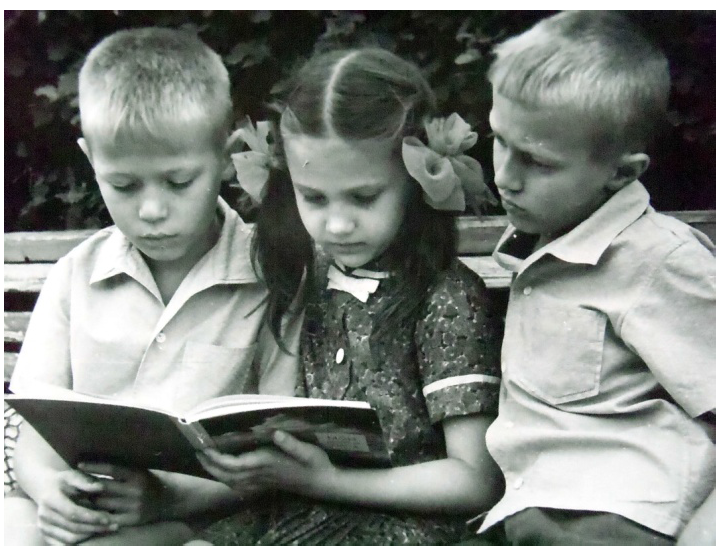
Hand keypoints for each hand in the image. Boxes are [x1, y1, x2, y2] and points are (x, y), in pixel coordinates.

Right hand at [37, 469, 117, 545]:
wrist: (44, 487)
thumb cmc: (63, 480)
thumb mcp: (73, 475)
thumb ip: (86, 482)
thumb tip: (101, 487)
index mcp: (51, 499)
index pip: (72, 513)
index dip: (91, 517)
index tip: (108, 518)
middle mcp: (44, 515)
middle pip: (72, 528)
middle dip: (95, 528)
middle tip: (114, 525)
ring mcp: (43, 527)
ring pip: (69, 539)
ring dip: (89, 536)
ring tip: (107, 529)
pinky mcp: (45, 535)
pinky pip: (63, 544)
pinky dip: (79, 542)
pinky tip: (93, 534)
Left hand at [76, 462, 166, 526]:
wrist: (169, 499)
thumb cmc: (149, 481)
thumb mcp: (140, 471)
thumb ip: (122, 470)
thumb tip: (96, 464)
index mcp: (137, 475)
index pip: (111, 469)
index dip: (94, 467)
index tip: (79, 465)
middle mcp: (135, 490)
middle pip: (103, 488)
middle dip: (87, 487)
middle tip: (73, 483)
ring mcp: (134, 506)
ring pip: (103, 504)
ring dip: (89, 501)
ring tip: (78, 497)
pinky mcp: (132, 520)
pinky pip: (109, 519)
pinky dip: (98, 515)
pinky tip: (90, 512)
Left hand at [198, 430, 335, 497]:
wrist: (321, 482)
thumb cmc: (314, 463)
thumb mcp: (308, 450)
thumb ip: (292, 444)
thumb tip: (276, 433)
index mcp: (267, 463)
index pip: (235, 463)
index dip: (217, 457)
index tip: (204, 446)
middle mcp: (260, 474)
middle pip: (227, 474)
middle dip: (209, 464)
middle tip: (196, 449)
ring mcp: (260, 481)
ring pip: (231, 481)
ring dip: (215, 471)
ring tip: (204, 458)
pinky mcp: (263, 484)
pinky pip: (238, 485)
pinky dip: (226, 479)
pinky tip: (222, 472)